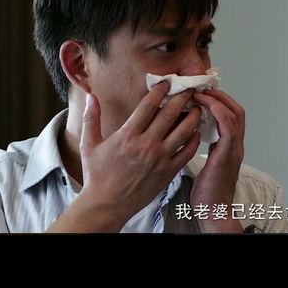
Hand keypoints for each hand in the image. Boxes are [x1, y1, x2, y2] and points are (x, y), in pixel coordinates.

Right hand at [75, 81, 201, 228]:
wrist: (107, 204)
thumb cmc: (97, 175)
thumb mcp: (89, 145)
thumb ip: (91, 118)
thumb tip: (90, 96)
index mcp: (127, 135)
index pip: (148, 106)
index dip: (160, 91)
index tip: (167, 82)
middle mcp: (146, 145)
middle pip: (170, 114)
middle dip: (182, 98)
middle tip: (190, 88)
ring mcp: (159, 159)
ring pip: (183, 132)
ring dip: (193, 117)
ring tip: (198, 107)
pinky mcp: (168, 172)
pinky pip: (187, 153)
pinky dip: (194, 140)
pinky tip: (196, 132)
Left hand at [189, 88, 244, 232]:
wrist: (213, 211)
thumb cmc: (207, 191)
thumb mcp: (206, 162)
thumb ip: (202, 146)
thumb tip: (187, 131)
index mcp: (230, 146)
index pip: (231, 115)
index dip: (219, 100)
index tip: (202, 92)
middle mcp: (236, 145)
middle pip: (237, 110)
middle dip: (220, 95)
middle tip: (201, 87)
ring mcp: (234, 149)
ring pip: (235, 114)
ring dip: (218, 99)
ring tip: (201, 92)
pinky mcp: (228, 155)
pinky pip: (228, 127)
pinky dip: (218, 112)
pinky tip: (204, 105)